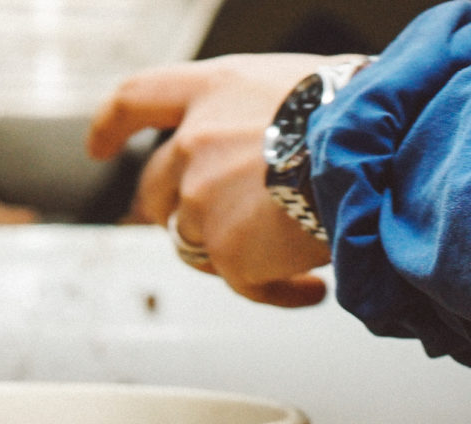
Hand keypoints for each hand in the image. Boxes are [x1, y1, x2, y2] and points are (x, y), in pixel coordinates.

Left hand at [88, 55, 332, 308]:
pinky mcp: (225, 251)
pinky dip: (277, 290)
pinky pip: (243, 284)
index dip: (111, 126)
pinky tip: (313, 287)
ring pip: (197, 242)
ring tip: (297, 251)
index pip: (137, 99)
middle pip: (156, 190)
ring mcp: (202, 200)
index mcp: (213, 90)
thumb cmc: (357, 114)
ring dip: (239, 252)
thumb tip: (280, 147)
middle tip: (228, 226)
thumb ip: (264, 113)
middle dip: (181, 213)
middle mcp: (195, 142)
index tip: (98, 147)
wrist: (372, 153)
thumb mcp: (303, 85)